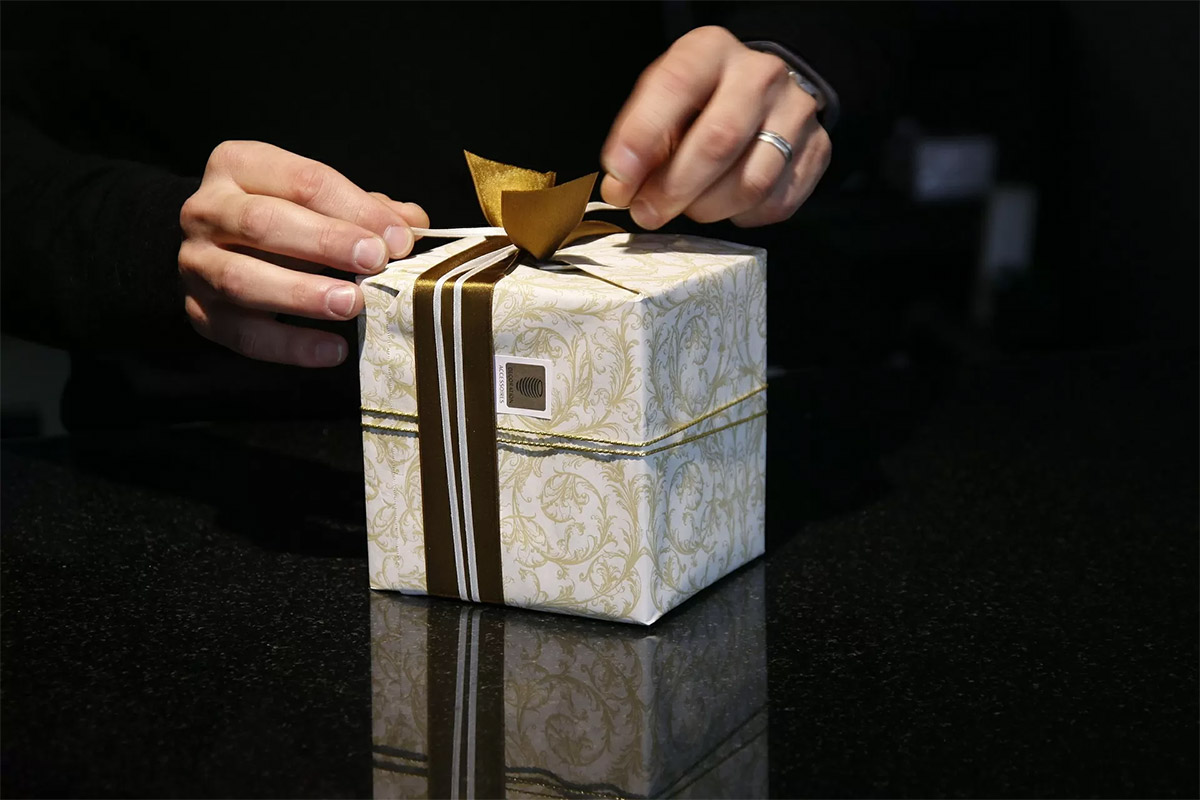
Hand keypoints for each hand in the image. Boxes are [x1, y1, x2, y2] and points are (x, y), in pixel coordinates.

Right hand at [178, 141, 428, 366]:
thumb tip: (413, 224)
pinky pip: (244, 334)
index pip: (302, 181)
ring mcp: (197, 263)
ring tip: (352, 304)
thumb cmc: (283, 217)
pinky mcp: (199, 312)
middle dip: (324, 243)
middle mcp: (207, 210)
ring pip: (243, 280)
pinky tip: (334, 349)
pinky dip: (291, 346)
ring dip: (303, 294)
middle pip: (263, 223)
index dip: (355, 209)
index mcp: (239, 165)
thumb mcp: (319, 199)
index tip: (399, 238)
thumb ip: (365, 208)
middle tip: (373, 262)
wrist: (215, 248)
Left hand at [600, 26, 830, 228]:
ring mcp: (796, 112)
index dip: (643, 136)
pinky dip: (742, 215)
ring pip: (752, 181)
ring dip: (708, 208)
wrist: (763, 92)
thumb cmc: (701, 101)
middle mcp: (760, 74)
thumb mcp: (663, 102)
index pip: (677, 85)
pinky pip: (776, 202)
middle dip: (675, 187)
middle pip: (720, 140)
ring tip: (688, 208)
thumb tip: (622, 189)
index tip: (619, 177)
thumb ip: (640, 141)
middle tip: (647, 212)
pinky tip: (726, 204)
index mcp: (712, 50)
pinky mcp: (818, 150)